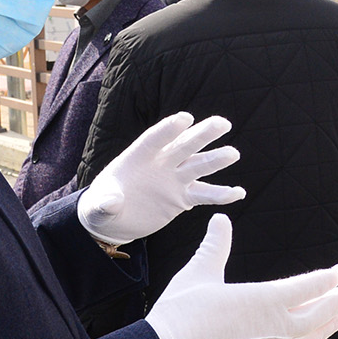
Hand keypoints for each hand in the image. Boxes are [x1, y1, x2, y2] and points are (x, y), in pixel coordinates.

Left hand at [78, 112, 243, 245]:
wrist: (115, 220)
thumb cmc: (103, 205)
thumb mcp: (99, 206)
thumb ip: (105, 202)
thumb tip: (111, 202)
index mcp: (139, 156)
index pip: (155, 138)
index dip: (169, 129)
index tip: (185, 118)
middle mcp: (161, 162)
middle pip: (184, 145)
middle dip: (202, 134)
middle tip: (222, 124)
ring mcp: (174, 179)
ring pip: (199, 166)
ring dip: (216, 160)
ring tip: (233, 154)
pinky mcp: (182, 198)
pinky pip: (204, 194)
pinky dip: (221, 195)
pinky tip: (238, 193)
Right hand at [145, 214, 337, 338]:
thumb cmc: (182, 313)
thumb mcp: (199, 273)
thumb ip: (216, 246)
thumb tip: (220, 219)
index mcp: (268, 299)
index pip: (311, 285)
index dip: (329, 277)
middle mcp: (279, 327)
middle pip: (321, 313)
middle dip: (336, 300)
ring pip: (313, 338)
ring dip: (328, 325)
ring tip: (337, 316)